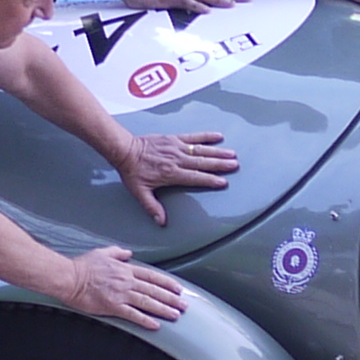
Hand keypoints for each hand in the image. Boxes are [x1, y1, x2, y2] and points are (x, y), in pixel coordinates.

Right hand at [65, 246, 187, 329]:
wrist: (68, 277)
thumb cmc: (83, 266)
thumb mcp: (102, 252)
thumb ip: (118, 253)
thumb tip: (128, 253)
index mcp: (125, 269)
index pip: (152, 276)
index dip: (167, 283)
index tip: (178, 289)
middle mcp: (127, 281)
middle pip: (154, 290)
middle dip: (171, 298)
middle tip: (185, 305)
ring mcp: (120, 294)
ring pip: (147, 302)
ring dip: (163, 309)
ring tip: (176, 315)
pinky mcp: (112, 306)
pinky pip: (132, 314)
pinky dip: (145, 320)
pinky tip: (156, 325)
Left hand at [116, 126, 240, 223]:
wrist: (125, 150)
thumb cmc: (132, 172)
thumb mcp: (139, 192)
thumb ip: (152, 207)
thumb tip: (161, 222)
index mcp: (170, 174)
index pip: (194, 178)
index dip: (209, 180)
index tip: (222, 182)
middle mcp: (176, 160)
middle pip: (202, 163)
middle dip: (220, 165)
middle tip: (234, 166)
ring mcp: (176, 148)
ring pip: (201, 150)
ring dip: (217, 152)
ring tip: (232, 154)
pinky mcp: (174, 139)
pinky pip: (193, 137)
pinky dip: (206, 136)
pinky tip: (218, 137)